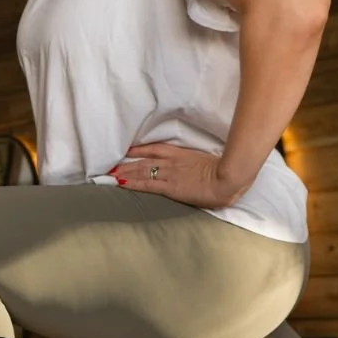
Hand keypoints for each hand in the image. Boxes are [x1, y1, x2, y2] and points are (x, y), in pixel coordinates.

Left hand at [110, 142, 251, 208]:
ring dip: (125, 173)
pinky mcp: (170, 187)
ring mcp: (170, 174)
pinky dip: (132, 184)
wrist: (228, 179)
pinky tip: (121, 184)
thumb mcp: (208, 162)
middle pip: (144, 161)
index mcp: (182, 154)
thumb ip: (195, 164)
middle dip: (126, 163)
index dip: (139, 150)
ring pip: (142, 171)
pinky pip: (147, 184)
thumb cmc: (225, 171)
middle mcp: (172, 162)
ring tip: (110, 174)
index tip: (127, 151)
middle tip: (110, 165)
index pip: (156, 149)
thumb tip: (192, 168)